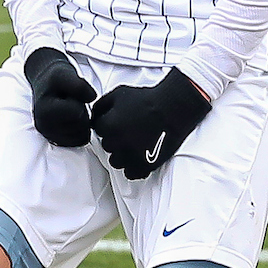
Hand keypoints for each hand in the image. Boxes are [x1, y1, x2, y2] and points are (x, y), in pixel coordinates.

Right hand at [22, 45, 95, 148]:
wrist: (46, 84)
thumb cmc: (56, 79)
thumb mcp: (64, 74)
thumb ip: (78, 85)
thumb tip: (92, 97)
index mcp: (45, 111)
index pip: (77, 113)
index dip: (80, 102)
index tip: (71, 95)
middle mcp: (44, 126)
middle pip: (80, 125)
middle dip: (82, 113)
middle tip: (72, 102)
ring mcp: (50, 135)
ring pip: (81, 135)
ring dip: (82, 123)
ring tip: (72, 110)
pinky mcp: (57, 140)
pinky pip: (79, 141)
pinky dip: (82, 131)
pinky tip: (75, 119)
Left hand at [88, 68, 210, 180]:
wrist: (174, 106)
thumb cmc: (149, 99)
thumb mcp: (119, 94)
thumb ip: (100, 106)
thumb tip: (93, 117)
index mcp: (108, 125)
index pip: (97, 131)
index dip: (108, 126)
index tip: (119, 123)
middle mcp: (118, 142)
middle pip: (107, 147)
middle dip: (116, 139)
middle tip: (130, 131)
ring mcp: (131, 155)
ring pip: (116, 162)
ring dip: (123, 154)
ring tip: (135, 144)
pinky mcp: (146, 164)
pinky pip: (131, 174)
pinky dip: (134, 167)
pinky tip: (139, 157)